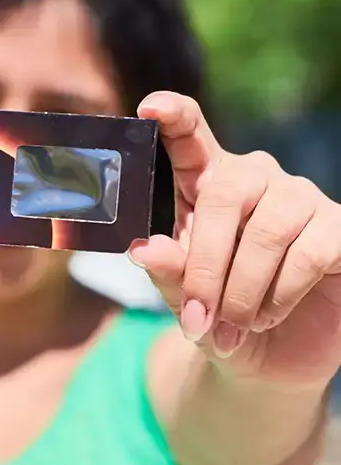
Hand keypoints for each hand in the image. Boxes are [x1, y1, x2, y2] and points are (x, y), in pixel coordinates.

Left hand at [130, 91, 340, 386]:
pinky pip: (309, 253)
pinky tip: (266, 317)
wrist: (270, 357)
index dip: (173, 118)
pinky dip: (279, 295)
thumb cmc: (217, 316)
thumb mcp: (184, 301)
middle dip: (204, 263)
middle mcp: (254, 179)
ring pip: (266, 231)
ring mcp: (300, 198)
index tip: (150, 107)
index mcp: (206, 186)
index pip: (189, 138)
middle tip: (196, 317)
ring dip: (241, 291)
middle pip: (223, 192)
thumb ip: (168, 272)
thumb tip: (143, 249)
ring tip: (231, 329)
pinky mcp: (340, 227)